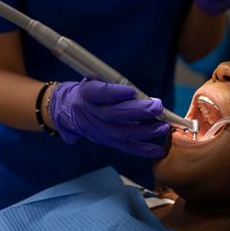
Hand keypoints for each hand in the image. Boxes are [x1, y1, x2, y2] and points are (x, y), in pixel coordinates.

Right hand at [50, 79, 169, 158]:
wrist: (66, 109)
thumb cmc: (89, 90)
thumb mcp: (94, 80)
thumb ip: (111, 84)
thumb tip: (134, 93)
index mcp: (87, 93)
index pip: (98, 93)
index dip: (114, 93)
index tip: (131, 90)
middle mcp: (91, 113)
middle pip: (114, 114)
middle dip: (138, 111)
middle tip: (158, 107)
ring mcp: (98, 130)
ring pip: (121, 133)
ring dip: (145, 131)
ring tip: (163, 126)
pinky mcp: (106, 141)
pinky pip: (125, 147)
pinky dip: (143, 150)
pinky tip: (158, 150)